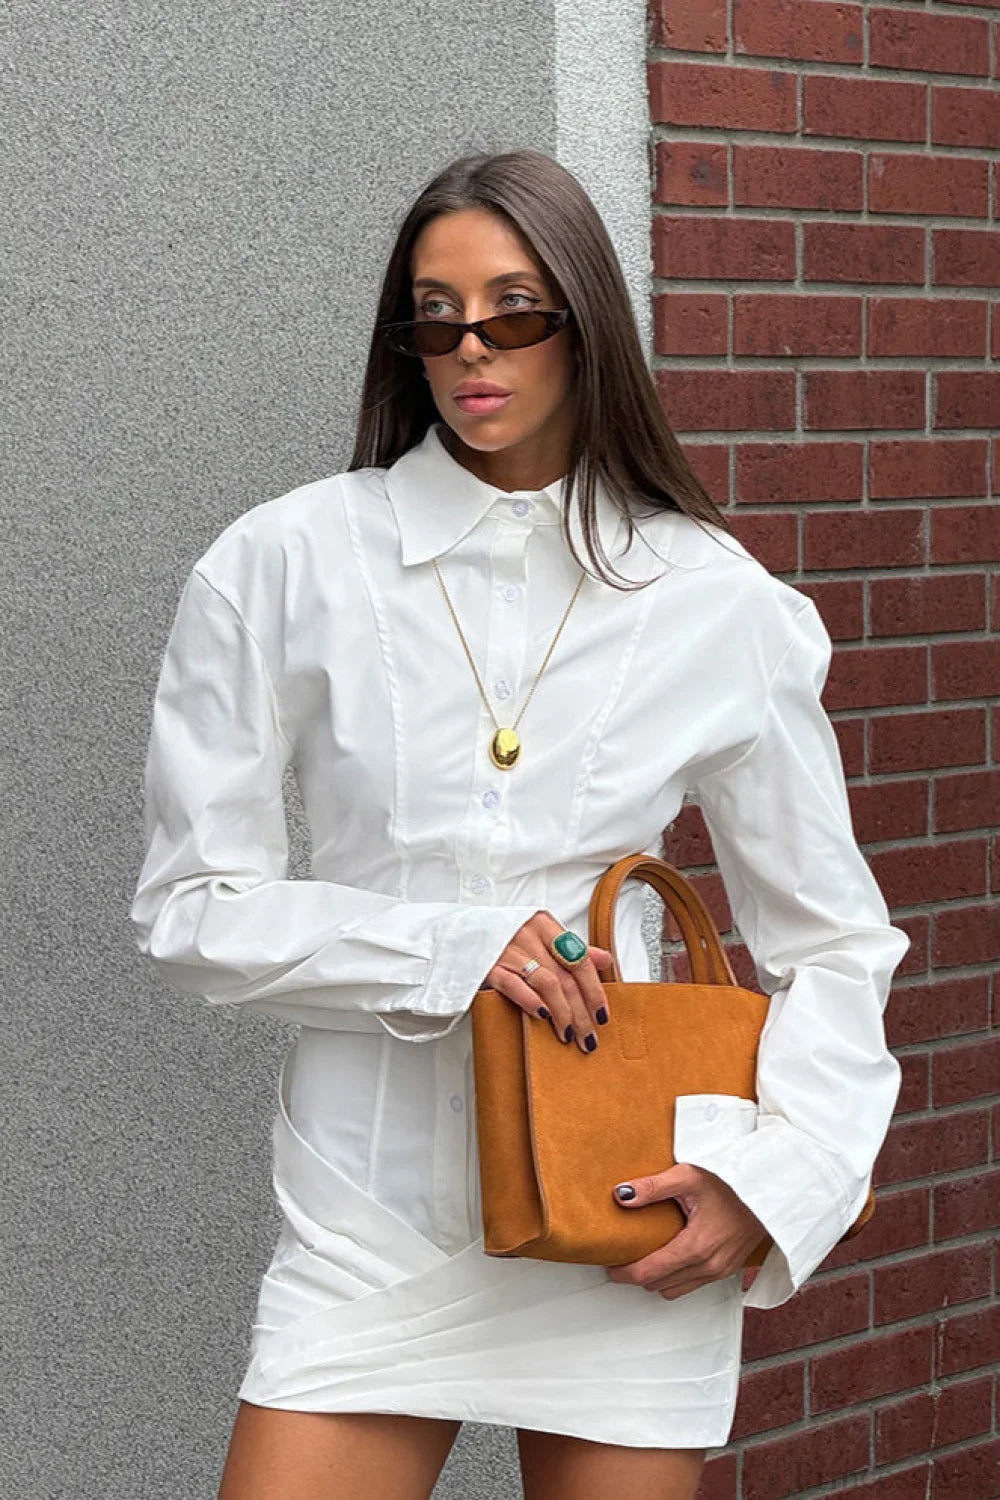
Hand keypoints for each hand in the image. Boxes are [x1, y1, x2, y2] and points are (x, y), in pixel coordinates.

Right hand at [481, 911, 613, 1055]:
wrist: (462, 933)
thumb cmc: (508, 937)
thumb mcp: (542, 936)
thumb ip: (573, 949)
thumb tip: (606, 961)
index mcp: (545, 926)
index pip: (579, 959)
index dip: (594, 990)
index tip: (602, 1015)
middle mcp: (529, 936)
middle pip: (565, 978)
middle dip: (580, 1011)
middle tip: (589, 1037)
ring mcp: (508, 951)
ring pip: (546, 983)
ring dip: (561, 1013)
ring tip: (568, 1034)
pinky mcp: (489, 967)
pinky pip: (514, 986)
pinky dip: (531, 1001)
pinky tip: (543, 1017)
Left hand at [604, 1163, 767, 1298]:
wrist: (768, 1190)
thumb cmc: (732, 1181)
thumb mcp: (689, 1175)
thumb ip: (653, 1187)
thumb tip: (621, 1195)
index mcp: (696, 1247)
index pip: (649, 1273)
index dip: (623, 1273)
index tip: (609, 1264)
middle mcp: (709, 1266)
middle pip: (658, 1286)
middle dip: (637, 1275)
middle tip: (623, 1255)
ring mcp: (720, 1271)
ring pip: (674, 1290)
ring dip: (657, 1279)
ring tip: (645, 1255)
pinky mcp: (727, 1270)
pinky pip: (692, 1285)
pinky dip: (676, 1277)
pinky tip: (671, 1255)